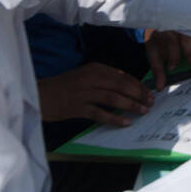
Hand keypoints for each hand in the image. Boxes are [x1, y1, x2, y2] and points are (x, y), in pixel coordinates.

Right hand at [37, 62, 152, 125]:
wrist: (39, 95)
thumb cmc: (64, 87)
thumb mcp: (85, 76)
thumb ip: (104, 79)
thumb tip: (127, 86)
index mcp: (95, 69)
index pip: (122, 76)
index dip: (138, 85)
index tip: (150, 93)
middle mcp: (90, 78)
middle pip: (121, 85)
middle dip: (139, 94)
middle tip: (150, 103)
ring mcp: (83, 92)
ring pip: (113, 98)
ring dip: (131, 105)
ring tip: (143, 111)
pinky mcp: (77, 107)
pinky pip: (100, 113)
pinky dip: (114, 118)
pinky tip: (126, 122)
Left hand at [144, 30, 190, 89]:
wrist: (157, 24)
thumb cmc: (157, 42)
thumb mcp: (153, 54)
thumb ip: (157, 70)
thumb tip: (160, 88)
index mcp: (166, 32)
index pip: (171, 43)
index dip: (172, 55)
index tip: (172, 68)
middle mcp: (180, 28)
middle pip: (187, 40)